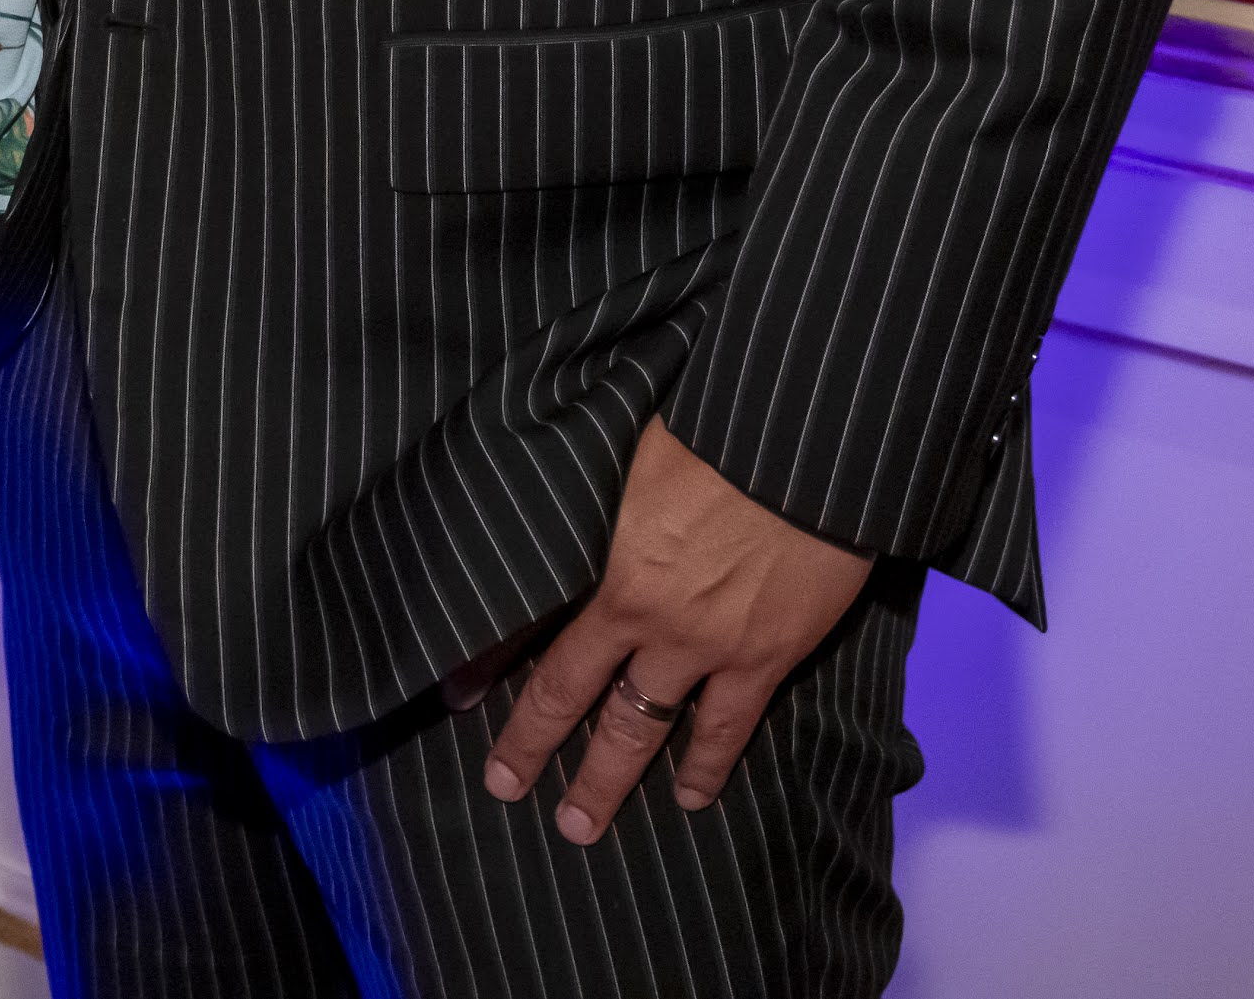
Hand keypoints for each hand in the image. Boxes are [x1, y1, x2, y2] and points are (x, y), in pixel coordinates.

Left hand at [480, 414, 872, 846]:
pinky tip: (690, 797)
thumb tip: (563, 485)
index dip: (485, 661)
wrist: (803, 450)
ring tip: (579, 825)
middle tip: (502, 786)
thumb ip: (598, 494)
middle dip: (531, 744)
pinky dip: (706, 765)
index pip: (526, 624)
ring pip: (639, 729)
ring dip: (607, 780)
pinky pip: (726, 728)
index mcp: (600, 560)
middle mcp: (639, 614)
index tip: (450, 696)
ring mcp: (701, 645)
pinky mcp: (762, 658)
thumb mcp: (627, 451)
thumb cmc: (712, 429)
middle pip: (570, 693)